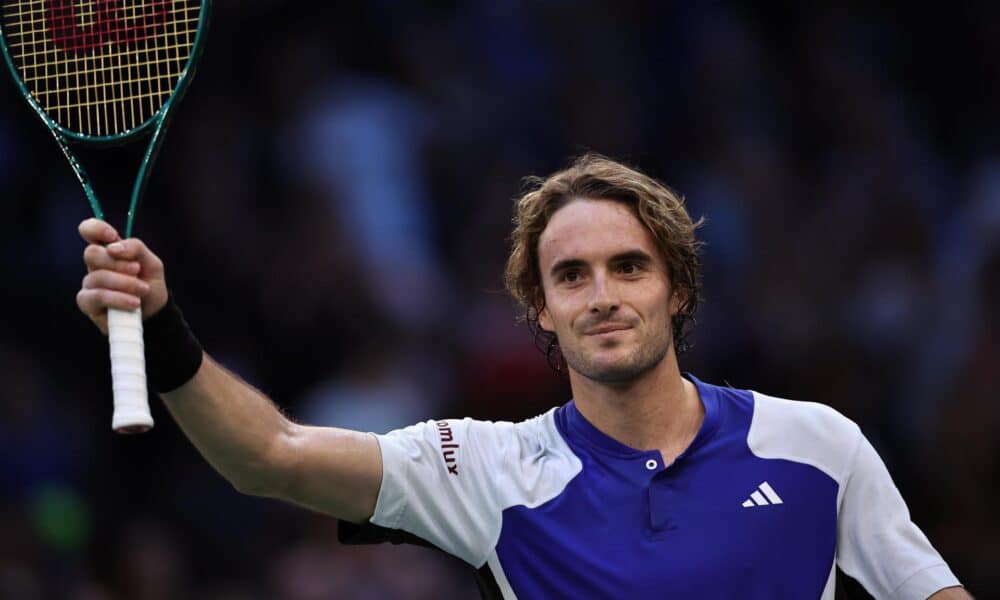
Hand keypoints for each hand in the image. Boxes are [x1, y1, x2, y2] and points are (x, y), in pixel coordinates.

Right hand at [77, 218, 168, 334]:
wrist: (154, 313)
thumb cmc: (149, 284)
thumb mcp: (151, 263)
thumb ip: (136, 248)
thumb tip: (113, 248)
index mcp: (109, 250)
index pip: (90, 230)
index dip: (95, 228)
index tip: (112, 236)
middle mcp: (96, 265)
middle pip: (92, 253)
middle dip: (118, 263)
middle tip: (137, 271)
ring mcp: (89, 283)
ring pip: (97, 276)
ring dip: (125, 283)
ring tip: (143, 291)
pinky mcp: (87, 302)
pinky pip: (97, 296)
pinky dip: (118, 299)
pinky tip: (134, 303)